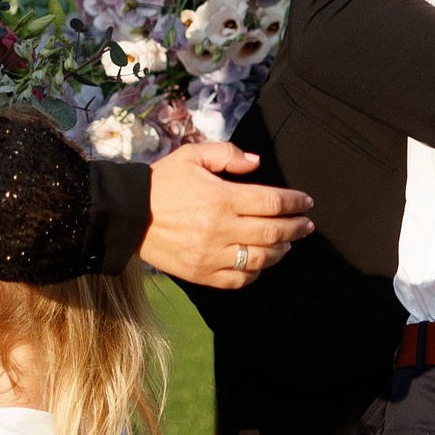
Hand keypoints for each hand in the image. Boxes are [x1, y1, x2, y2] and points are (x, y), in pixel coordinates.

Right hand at [139, 142, 312, 289]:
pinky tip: (260, 263)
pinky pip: (238, 279)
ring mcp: (211, 255)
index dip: (295, 202)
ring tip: (287, 244)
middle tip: (307, 225)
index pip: (272, 202)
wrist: (128, 214)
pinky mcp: (201, 273)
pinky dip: (255, 272)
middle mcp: (220, 229)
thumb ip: (227, 154)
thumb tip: (256, 163)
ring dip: (280, 251)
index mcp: (221, 198)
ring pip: (260, 258)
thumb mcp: (192, 156)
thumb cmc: (162, 182)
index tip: (306, 202)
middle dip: (297, 228)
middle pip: (273, 232)